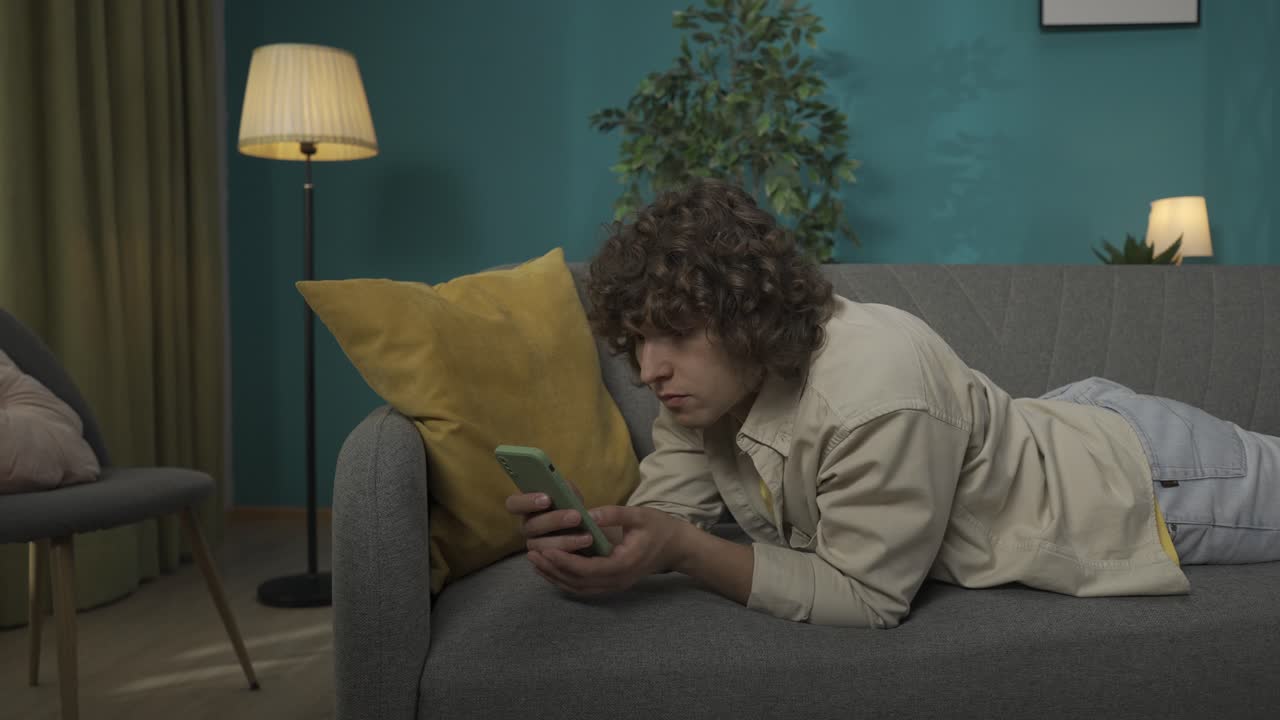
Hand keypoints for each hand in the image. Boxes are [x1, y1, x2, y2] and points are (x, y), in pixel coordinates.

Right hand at [504, 480, 622, 554]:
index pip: (513, 504)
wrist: (585, 527)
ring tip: (588, 537)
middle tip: (576, 516)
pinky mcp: (547, 560)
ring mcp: (535, 544)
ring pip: (542, 547)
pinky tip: (585, 549)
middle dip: (554, 521)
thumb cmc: (571, 505)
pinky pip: (552, 562)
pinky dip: (569, 555)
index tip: (547, 499)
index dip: (527, 502)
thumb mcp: (570, 493)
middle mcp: (527, 526)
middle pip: (530, 527)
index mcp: (525, 506)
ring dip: (565, 541)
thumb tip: (565, 490)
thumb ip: (566, 489)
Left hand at [527, 505, 689, 595]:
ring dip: (555, 576)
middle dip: (553, 569)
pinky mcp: (611, 583)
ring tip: (535, 561)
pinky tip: (550, 568)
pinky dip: (565, 579)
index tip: (545, 549)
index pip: (587, 569)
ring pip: (579, 588)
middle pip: (578, 582)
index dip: (564, 561)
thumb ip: (614, 514)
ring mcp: (614, 585)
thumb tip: (588, 515)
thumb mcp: (640, 515)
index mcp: (623, 565)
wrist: (676, 547)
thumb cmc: (659, 528)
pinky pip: (584, 586)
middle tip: (532, 554)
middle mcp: (617, 580)